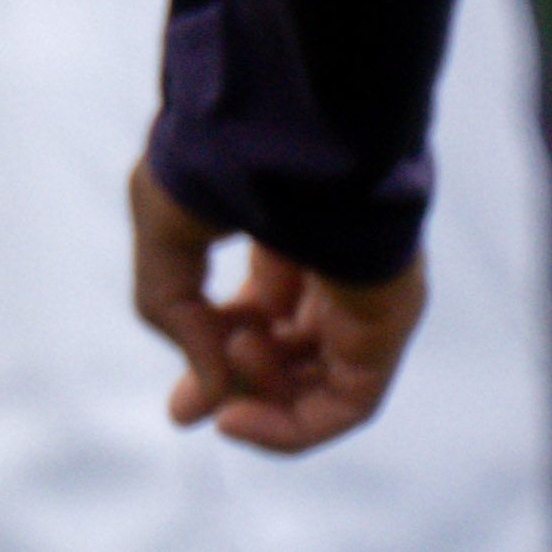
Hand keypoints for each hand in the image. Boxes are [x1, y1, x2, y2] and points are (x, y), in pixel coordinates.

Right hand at [127, 164, 425, 449]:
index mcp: (285, 236)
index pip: (257, 315)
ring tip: (223, 372)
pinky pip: (349, 402)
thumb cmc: (225, 159)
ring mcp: (364, 299)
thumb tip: (209, 390)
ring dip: (259, 398)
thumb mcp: (166, 236)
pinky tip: (241, 418)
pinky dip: (295, 426)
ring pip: (318, 384)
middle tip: (186, 410)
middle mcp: (332, 271)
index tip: (176, 400)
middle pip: (289, 357)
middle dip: (233, 390)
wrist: (288, 125)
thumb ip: (173, 315)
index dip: (209, 357)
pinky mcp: (385, 323)